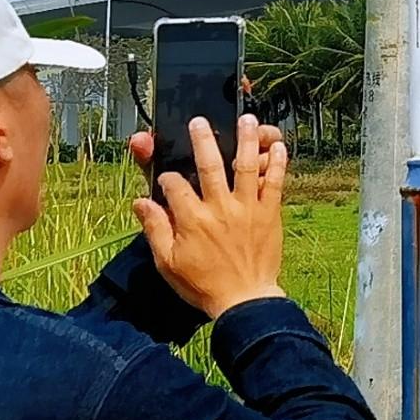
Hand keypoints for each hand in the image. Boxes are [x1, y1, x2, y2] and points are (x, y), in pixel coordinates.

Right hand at [131, 113, 290, 318]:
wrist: (244, 301)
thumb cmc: (203, 284)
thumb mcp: (167, 262)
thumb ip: (154, 229)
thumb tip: (140, 202)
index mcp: (190, 219)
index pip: (173, 184)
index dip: (167, 178)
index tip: (167, 179)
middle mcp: (219, 208)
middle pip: (208, 164)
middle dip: (202, 139)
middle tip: (199, 122)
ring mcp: (247, 209)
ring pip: (246, 166)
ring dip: (246, 139)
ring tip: (247, 119)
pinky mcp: (269, 213)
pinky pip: (275, 183)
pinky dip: (278, 163)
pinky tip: (279, 145)